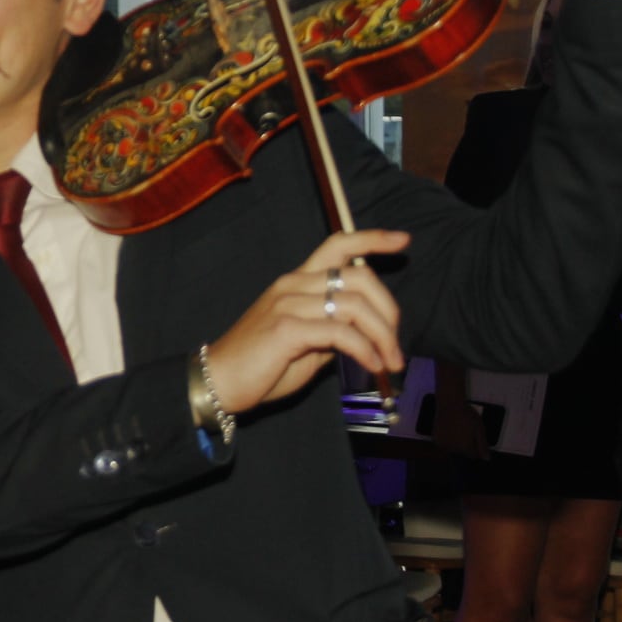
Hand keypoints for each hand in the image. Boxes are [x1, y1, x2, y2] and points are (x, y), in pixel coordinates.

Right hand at [203, 229, 409, 413]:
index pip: (337, 245)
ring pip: (354, 304)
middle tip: (396, 343)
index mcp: (297, 282)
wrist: (218, 382)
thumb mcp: (306, 344)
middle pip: (358, 276)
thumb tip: (365, 335)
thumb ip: (333, 331)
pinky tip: (371, 365)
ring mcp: (289, 304)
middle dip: (388, 309)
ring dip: (382, 335)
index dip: (372, 239)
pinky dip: (364, 349)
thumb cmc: (261, 366)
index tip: (402, 240)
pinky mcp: (286, 328)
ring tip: (390, 362)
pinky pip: (340, 332)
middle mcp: (294, 284)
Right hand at [430, 361, 489, 460]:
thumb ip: (482, 445)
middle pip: (462, 453)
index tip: (474, 435)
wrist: (450, 404)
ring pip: (452, 449)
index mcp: (465, 448)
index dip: (475, 446)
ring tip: (457, 429)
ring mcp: (443, 445)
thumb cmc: (467, 416)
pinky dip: (447, 440)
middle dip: (465, 445)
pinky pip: (444, 445)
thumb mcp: (479, 429)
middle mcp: (454, 450)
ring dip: (455, 443)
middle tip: (465, 430)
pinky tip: (449, 430)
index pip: (473, 455)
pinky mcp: (436, 440)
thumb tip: (486, 459)